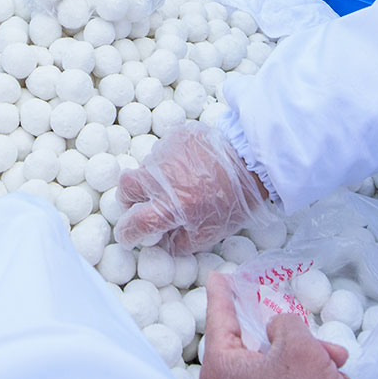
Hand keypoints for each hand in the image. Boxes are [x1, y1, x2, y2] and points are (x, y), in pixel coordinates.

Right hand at [115, 122, 275, 255]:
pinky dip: (167, 163)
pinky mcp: (175, 136)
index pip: (135, 223)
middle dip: (128, 199)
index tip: (129, 236)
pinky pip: (161, 152)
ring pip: (145, 168)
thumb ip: (179, 242)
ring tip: (175, 183)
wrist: (251, 162)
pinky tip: (185, 167)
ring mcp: (167, 153)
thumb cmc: (234, 201)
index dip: (128, 233)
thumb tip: (159, 241)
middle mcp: (163, 178)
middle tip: (140, 204)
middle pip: (126, 187)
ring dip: (152, 180)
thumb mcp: (209, 234)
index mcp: (173, 206)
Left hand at [201, 273, 360, 378]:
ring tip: (338, 366)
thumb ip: (284, 324)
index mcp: (220, 370)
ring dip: (307, 361)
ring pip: (273, 369)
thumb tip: (276, 329)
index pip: (219, 319)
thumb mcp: (300, 348)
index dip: (222, 293)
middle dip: (293, 338)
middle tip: (320, 340)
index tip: (219, 276)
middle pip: (255, 346)